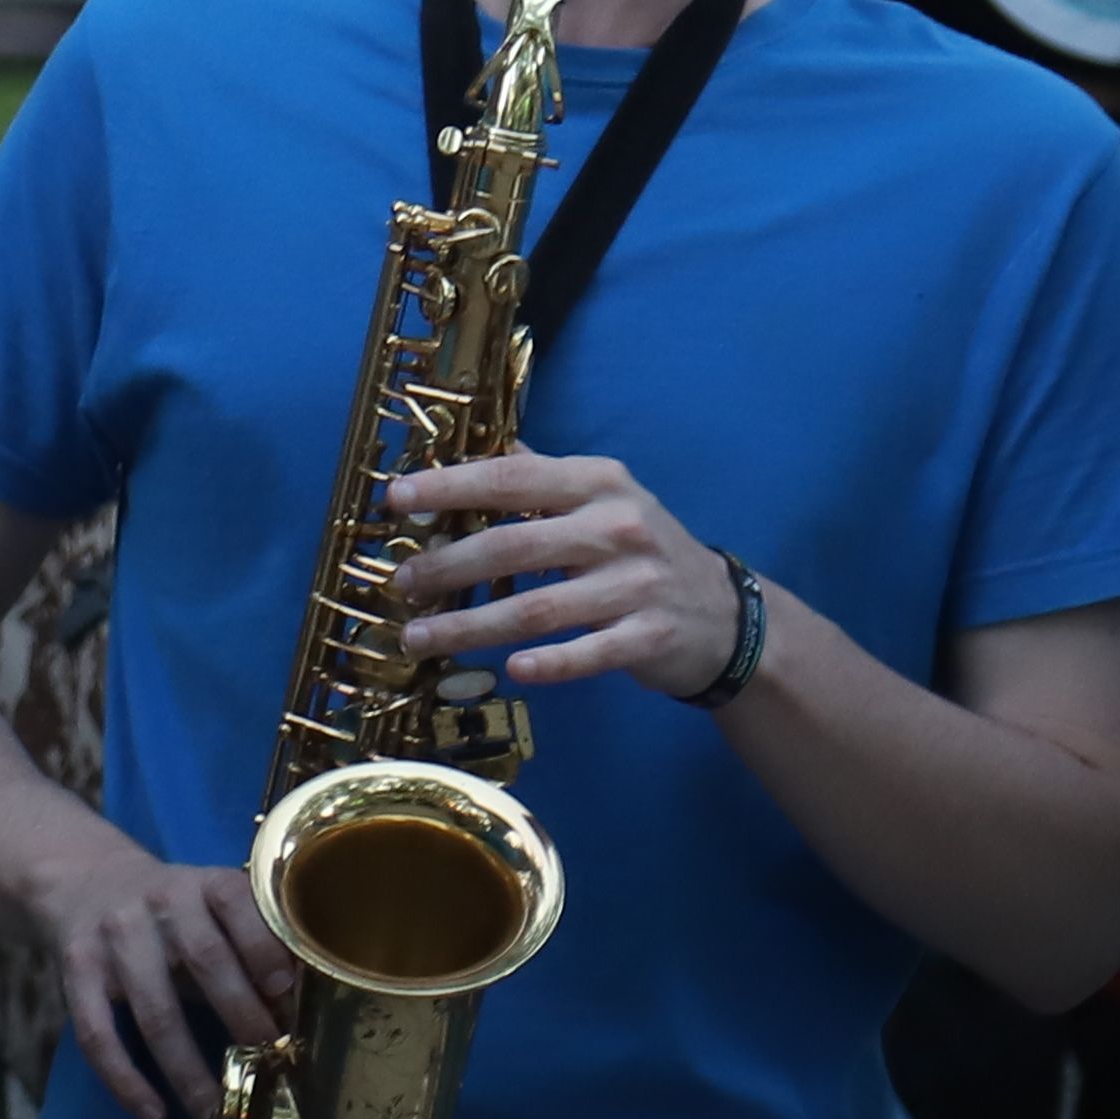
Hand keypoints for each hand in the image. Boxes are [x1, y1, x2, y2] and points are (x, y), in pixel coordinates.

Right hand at [30, 845, 287, 1118]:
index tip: (286, 992)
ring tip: (213, 1114)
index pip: (236, 905)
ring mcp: (114, 938)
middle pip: (203, 960)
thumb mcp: (214, 910)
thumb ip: (252, 949)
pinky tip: (154, 1114)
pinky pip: (98, 1034)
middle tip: (268, 1065)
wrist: (87, 882)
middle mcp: (160, 903)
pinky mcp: (76, 971)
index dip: (262, 947)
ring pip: (155, 1012)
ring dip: (187, 1071)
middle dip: (240, 1014)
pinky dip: (125, 1080)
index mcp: (204, 884)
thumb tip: (294, 1015)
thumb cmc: (174, 912)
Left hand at [383, 446, 753, 701]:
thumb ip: (543, 479)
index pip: (512, 478)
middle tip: (401, 584)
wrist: (724, 614)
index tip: (396, 499)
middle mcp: (618, 526)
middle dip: (447, 565)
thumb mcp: (602, 501)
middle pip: (514, 544)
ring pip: (538, 608)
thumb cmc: (641, 552)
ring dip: (471, 626)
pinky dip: (550, 663)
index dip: (450, 486)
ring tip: (419, 638)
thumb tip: (481, 449)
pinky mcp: (650, 636)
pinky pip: (590, 653)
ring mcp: (636, 584)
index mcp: (598, 484)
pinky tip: (513, 669)